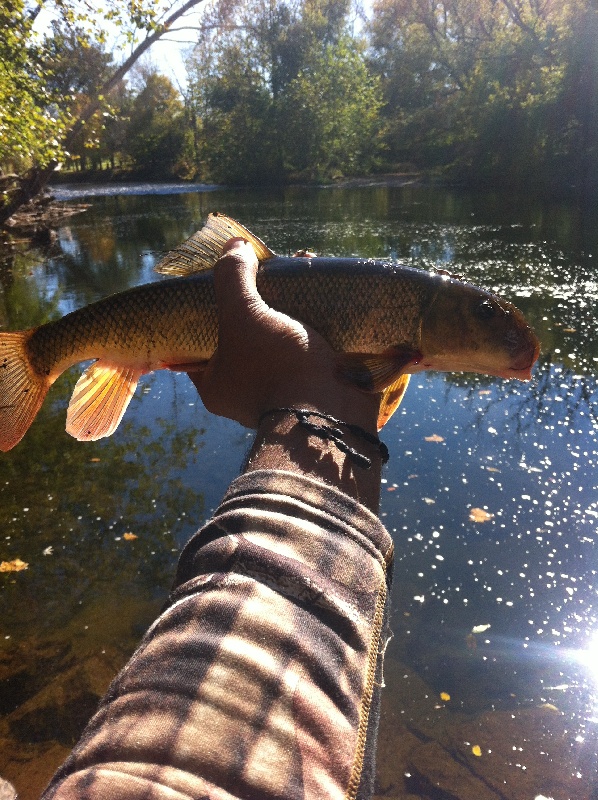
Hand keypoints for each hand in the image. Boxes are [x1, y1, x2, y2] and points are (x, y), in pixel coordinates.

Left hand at [187, 238, 379, 432]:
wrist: (334, 414)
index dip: (213, 307)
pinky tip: (328, 297)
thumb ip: (233, 279)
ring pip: (283, 340)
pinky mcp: (318, 389)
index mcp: (217, 383)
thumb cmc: (276, 367)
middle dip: (264, 302)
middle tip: (275, 273)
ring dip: (296, 310)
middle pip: (249, 335)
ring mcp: (285, 392)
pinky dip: (320, 326)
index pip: (202, 340)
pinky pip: (313, 350)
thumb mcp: (243, 315)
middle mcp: (247, 391)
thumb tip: (234, 246)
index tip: (231, 281)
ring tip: (306, 276)